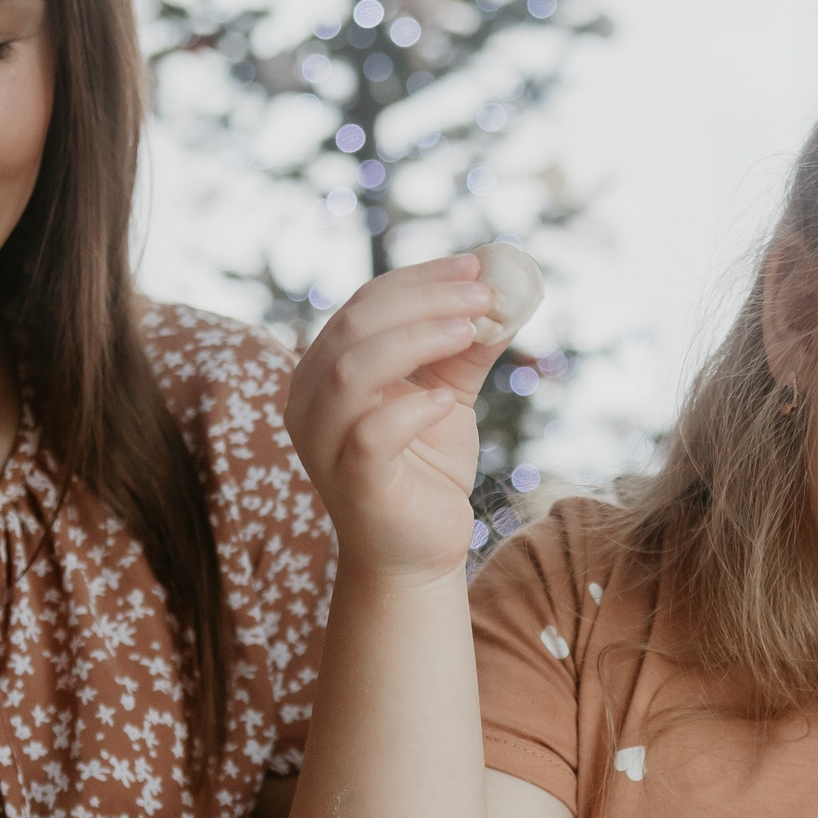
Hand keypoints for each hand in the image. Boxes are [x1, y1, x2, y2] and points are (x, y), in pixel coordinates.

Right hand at [285, 253, 503, 582]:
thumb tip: (508, 292)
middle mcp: (310, 399)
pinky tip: (447, 403)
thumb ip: (467, 347)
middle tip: (483, 295)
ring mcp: (323, 443)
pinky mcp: (350, 483)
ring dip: (416, 339)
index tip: (477, 266)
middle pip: (355, 325)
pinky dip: (412, 410)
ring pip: (352, 370)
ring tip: (471, 331)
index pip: (365, 303)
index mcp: (326, 367)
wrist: (419, 550)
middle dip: (424, 300)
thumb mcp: (448, 393)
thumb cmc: (426, 467)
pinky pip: (371, 435)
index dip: (421, 278)